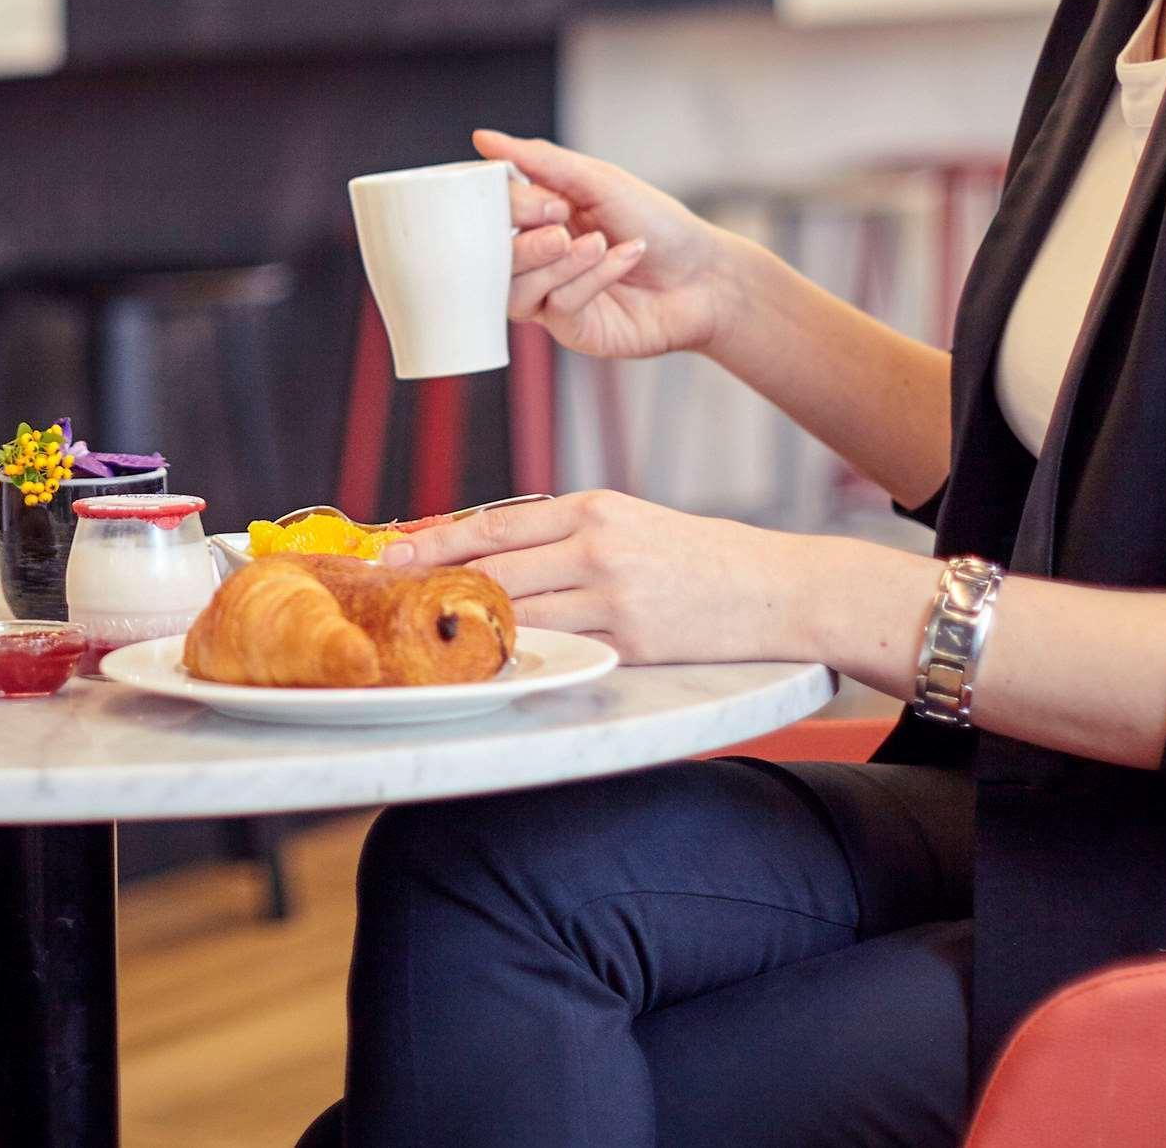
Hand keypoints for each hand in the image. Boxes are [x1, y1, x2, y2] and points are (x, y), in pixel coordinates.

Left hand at [379, 488, 800, 665]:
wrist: (773, 588)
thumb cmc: (696, 554)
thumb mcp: (630, 520)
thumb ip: (566, 533)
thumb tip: (492, 550)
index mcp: (594, 507)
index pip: (497, 523)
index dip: (438, 540)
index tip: (394, 551)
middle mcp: (598, 547)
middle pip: (495, 571)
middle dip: (437, 585)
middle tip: (392, 595)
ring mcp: (614, 599)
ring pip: (520, 614)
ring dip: (473, 625)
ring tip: (432, 631)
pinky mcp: (631, 644)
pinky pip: (560, 651)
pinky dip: (524, 655)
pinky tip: (495, 659)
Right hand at [479, 128, 749, 362]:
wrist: (705, 272)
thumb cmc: (655, 221)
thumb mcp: (598, 180)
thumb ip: (540, 161)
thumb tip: (482, 138)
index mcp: (535, 221)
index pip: (489, 216)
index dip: (507, 208)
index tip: (548, 199)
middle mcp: (536, 262)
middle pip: (492, 259)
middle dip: (525, 242)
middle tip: (562, 226)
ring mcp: (551, 299)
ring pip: (516, 290)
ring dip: (555, 263)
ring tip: (595, 244)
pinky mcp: (574, 330)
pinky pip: (560, 306)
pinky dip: (592, 277)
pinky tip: (624, 257)